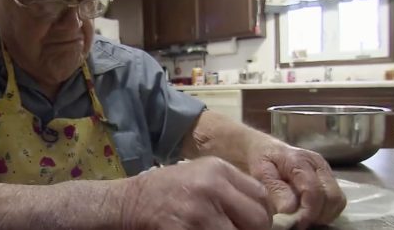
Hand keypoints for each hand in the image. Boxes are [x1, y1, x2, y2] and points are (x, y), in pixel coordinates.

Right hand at [120, 156, 273, 229]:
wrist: (130, 202)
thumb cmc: (166, 188)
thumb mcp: (200, 173)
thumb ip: (231, 186)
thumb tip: (262, 210)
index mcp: (218, 169)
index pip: (262, 196)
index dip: (263, 214)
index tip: (254, 223)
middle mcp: (212, 187)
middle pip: (258, 219)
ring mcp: (200, 212)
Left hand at [248, 141, 346, 229]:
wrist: (266, 147)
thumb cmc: (262, 160)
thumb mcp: (261, 172)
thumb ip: (275, 189)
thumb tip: (289, 209)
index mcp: (300, 160)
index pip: (314, 191)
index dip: (308, 212)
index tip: (297, 223)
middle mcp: (318, 163)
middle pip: (332, 196)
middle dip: (318, 214)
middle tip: (300, 222)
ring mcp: (326, 169)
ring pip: (338, 199)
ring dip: (324, 214)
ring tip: (304, 217)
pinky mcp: (328, 176)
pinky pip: (337, 199)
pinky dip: (327, 210)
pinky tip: (310, 212)